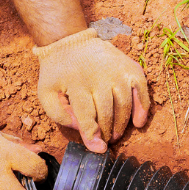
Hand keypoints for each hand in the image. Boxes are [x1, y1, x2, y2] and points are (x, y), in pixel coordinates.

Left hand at [32, 28, 150, 152]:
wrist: (71, 40)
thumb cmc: (58, 72)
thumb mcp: (46, 92)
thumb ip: (58, 114)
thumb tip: (81, 128)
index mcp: (76, 83)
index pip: (87, 116)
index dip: (93, 136)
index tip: (98, 148)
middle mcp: (99, 76)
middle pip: (107, 112)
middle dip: (107, 132)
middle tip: (105, 141)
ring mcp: (116, 70)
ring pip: (124, 104)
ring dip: (122, 124)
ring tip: (115, 134)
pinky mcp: (129, 66)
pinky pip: (141, 89)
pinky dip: (142, 107)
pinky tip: (138, 122)